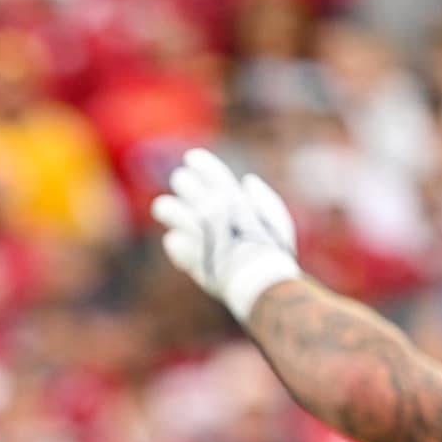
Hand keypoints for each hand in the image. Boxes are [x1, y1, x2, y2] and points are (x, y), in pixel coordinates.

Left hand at [151, 147, 300, 323]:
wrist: (260, 284)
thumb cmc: (272, 253)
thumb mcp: (277, 221)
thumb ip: (263, 199)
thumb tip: (248, 180)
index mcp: (236, 200)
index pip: (213, 172)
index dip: (200, 162)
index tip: (191, 157)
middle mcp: (213, 211)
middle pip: (184, 184)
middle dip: (182, 182)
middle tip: (181, 182)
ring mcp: (198, 232)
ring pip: (166, 208)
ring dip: (166, 208)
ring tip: (165, 209)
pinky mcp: (187, 254)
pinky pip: (172, 241)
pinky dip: (175, 244)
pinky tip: (180, 245)